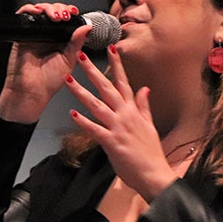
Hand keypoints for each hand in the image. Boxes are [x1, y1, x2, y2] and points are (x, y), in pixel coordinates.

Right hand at [0, 3, 91, 123]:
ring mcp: (35, 33)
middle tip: (65, 15)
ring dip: (49, 8)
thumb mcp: (69, 59)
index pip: (66, 20)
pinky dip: (30, 9)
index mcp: (61, 41)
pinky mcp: (22, 34)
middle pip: (54, 12)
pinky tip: (38, 12)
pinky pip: (24, 15)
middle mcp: (48, 35)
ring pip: (40, 11)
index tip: (75, 13)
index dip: (70, 13)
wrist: (32, 91)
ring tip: (56, 16)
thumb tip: (87, 27)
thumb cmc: (49, 81)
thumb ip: (77, 43)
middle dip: (60, 9)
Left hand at [63, 44, 178, 201]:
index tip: (111, 47)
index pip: (124, 82)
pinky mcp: (111, 142)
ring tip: (68, 80)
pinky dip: (83, 122)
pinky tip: (72, 114)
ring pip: (97, 105)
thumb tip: (145, 88)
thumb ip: (144, 106)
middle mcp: (125, 115)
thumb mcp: (149, 126)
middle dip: (93, 71)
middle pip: (107, 88)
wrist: (154, 174)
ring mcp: (118, 128)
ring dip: (81, 92)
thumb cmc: (151, 152)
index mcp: (134, 111)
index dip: (117, 65)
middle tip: (81, 56)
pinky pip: (95, 129)